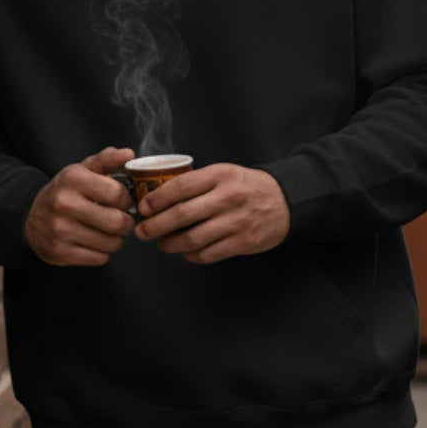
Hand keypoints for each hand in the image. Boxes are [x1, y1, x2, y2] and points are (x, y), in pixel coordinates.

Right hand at [25, 146, 135, 265]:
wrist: (31, 219)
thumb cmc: (65, 192)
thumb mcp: (82, 171)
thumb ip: (106, 160)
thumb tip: (129, 153)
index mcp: (72, 179)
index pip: (118, 194)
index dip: (127, 200)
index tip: (122, 202)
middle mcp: (64, 204)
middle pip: (117, 222)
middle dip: (126, 223)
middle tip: (122, 221)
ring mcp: (60, 230)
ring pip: (111, 243)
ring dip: (116, 239)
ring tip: (109, 231)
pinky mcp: (60, 253)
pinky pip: (99, 258)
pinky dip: (103, 252)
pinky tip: (95, 242)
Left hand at [134, 163, 289, 263]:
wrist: (284, 201)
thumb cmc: (246, 186)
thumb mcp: (224, 173)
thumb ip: (196, 182)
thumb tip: (157, 196)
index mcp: (220, 175)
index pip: (181, 186)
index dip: (156, 199)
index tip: (142, 207)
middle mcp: (228, 197)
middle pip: (182, 214)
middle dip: (155, 225)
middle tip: (142, 231)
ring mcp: (236, 221)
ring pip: (193, 238)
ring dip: (170, 244)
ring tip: (162, 243)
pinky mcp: (243, 242)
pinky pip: (208, 254)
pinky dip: (191, 255)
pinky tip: (186, 251)